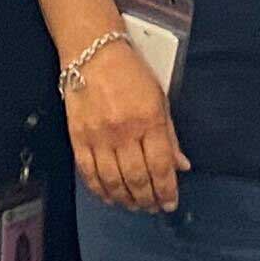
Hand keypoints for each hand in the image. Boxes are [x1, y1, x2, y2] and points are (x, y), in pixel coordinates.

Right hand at [65, 38, 188, 213]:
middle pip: (138, 178)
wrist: (92, 54)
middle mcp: (124, 132)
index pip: (161, 166)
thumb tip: (181, 165)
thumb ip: (170, 135)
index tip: (170, 203)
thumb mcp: (159, 99)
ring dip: (126, 199)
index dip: (167, 190)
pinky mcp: (78, 138)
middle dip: (148, 199)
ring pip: (114, 181)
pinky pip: (89, 173)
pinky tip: (110, 197)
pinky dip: (100, 191)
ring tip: (135, 205)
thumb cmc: (130, 73)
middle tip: (153, 207)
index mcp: (149, 120)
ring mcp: (99, 137)